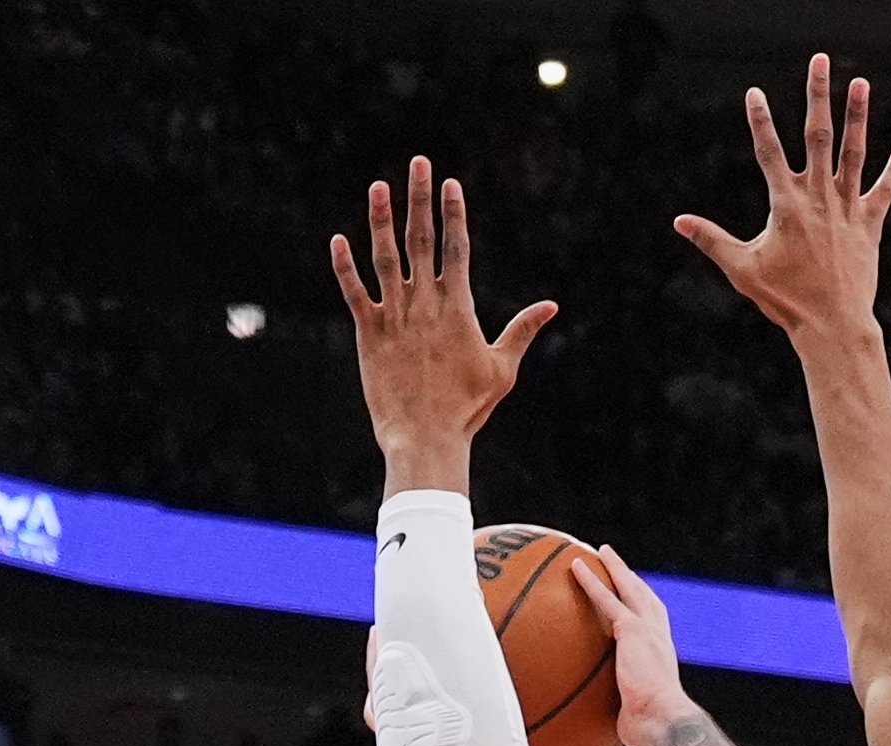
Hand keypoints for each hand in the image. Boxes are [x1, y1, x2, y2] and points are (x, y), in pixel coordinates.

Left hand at [331, 156, 556, 493]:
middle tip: (419, 162)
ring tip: (380, 186)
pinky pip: (353, 292)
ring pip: (385, 256)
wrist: (426, 437)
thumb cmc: (467, 408)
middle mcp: (425, 304)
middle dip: (421, 198)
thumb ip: (522, 332)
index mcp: (458, 308)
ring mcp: (395, 316)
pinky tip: (338, 239)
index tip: (450, 183)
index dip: (454, 213)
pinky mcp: (369, 333)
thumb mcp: (502, 369)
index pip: (457, 248)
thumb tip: (551, 306)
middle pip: (423, 239)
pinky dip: (344, 266)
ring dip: (381, 219)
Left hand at [570, 547, 695, 745]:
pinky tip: (576, 566)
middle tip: (618, 565)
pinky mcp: (631, 630)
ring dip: (614, 569)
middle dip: (632, 580)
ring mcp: (647, 630)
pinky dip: (591, 581)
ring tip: (598, 552)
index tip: (635, 600)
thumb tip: (612, 734)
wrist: (662, 720)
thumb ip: (624, 716)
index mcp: (661, 656)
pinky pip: (606, 599)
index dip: (644, 611)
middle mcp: (658, 638)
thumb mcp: (635, 720)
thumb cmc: (651, 729)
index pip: (653, 627)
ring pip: (629, 590)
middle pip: (645, 599)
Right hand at [673, 54, 890, 340]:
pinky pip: (885, 189)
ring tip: (861, 83)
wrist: (832, 326)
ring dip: (857, 116)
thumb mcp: (742, 270)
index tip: (755, 92)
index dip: (760, 121)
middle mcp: (819, 198)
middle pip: (817, 136)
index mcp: (786, 205)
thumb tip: (679, 222)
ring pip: (853, 153)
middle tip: (820, 60)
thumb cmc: (785, 301)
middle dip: (817, 95)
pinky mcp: (870, 225)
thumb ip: (712, 240)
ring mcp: (847, 209)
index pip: (769, 152)